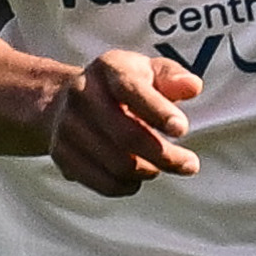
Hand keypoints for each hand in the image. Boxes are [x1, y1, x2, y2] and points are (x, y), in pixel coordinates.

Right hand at [50, 48, 200, 193]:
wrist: (66, 100)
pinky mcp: (62, 154)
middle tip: (189, 164)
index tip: (182, 129)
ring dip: (149, 171)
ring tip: (161, 166)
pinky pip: (103, 182)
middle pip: (126, 135)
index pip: (130, 90)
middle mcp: (82, 95)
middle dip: (165, 155)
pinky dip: (128, 186)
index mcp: (108, 69)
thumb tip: (193, 87)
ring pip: (117, 164)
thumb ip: (173, 78)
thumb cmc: (122, 87)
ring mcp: (68, 126)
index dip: (157, 111)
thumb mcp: (148, 71)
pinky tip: (138, 177)